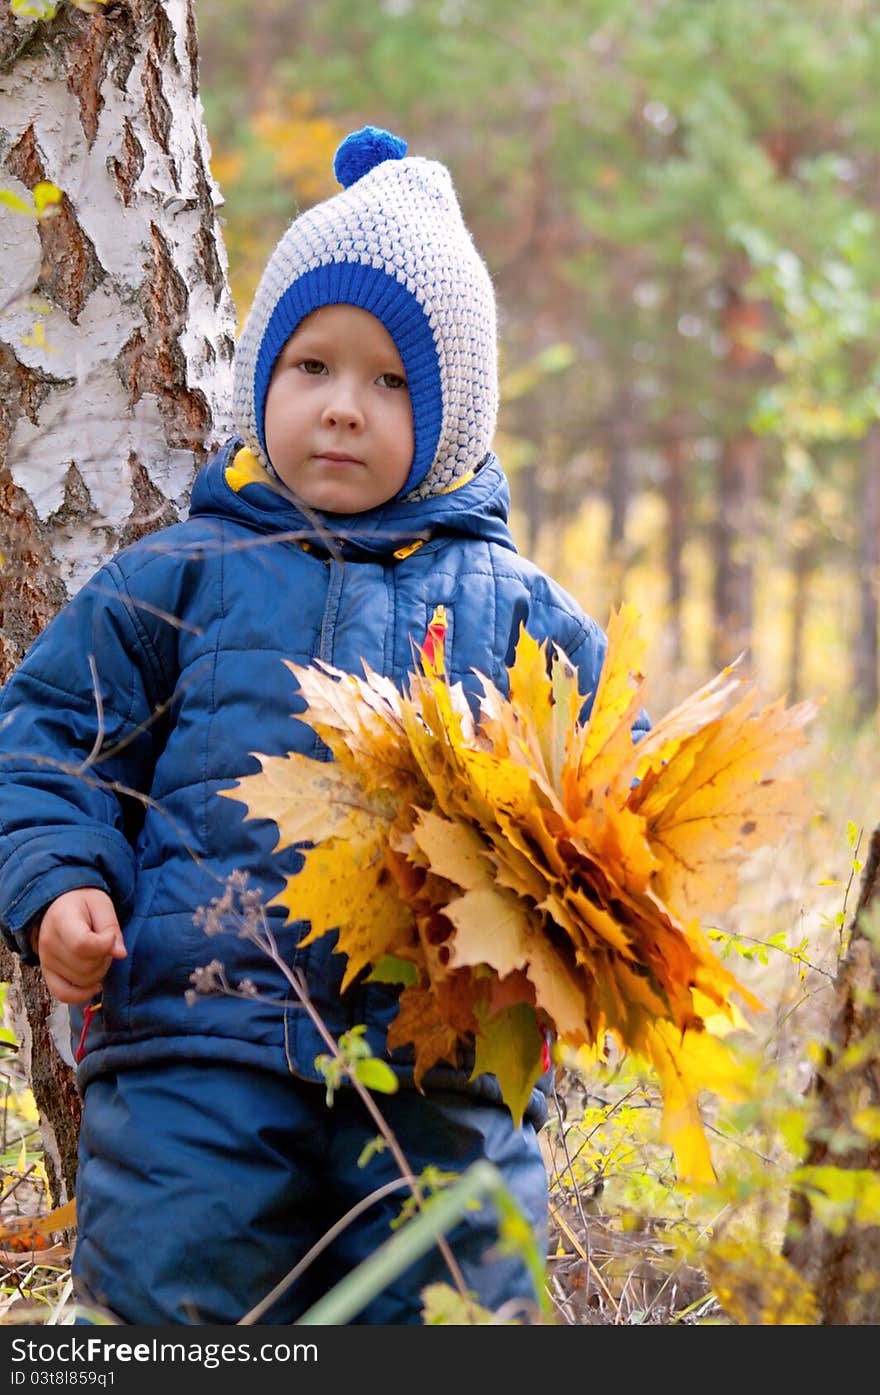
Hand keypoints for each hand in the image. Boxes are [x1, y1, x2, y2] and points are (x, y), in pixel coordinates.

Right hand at [33, 888, 126, 1004]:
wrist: (60, 905)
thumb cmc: (84, 903)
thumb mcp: (102, 905)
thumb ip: (112, 928)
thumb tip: (120, 954)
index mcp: (61, 919)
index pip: (82, 944)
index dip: (104, 944)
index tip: (111, 935)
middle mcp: (48, 942)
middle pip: (85, 966)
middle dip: (105, 957)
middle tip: (106, 942)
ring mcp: (46, 961)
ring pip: (81, 981)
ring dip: (99, 971)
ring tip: (98, 954)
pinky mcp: (47, 973)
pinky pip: (64, 994)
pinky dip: (83, 994)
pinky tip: (96, 985)